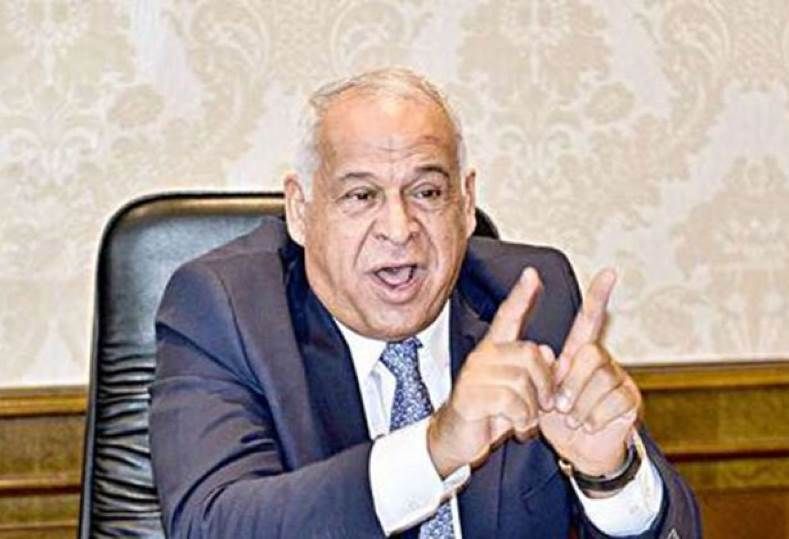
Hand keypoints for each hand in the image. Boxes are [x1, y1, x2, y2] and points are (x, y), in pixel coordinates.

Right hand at [428, 267, 553, 476]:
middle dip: (545, 384)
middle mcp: (483, 357)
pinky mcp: (471, 397)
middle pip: (531, 354)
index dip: (521, 295)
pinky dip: (521, 419)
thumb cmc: (489, 413)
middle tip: (541, 405)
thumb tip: (546, 351)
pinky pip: (512, 402)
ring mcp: (474, 376)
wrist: (457, 439)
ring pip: (523, 381)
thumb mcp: (516, 390)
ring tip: (525, 419)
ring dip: (533, 408)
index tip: (532, 274)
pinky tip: (516, 426)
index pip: (507, 316)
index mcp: (494, 351)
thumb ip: (533, 370)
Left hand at [538, 269, 641, 476]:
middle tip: (558, 404)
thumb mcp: (542, 393)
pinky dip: (593, 418)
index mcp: (581, 354)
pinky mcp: (631, 400)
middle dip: (570, 382)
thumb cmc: (559, 420)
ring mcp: (620, 380)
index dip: (599, 296)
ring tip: (572, 417)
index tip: (609, 272)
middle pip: (590, 353)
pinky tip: (588, 425)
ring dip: (580, 404)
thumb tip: (546, 350)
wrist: (579, 453)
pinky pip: (613, 401)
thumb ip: (541, 371)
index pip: (591, 320)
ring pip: (601, 378)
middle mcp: (604, 361)